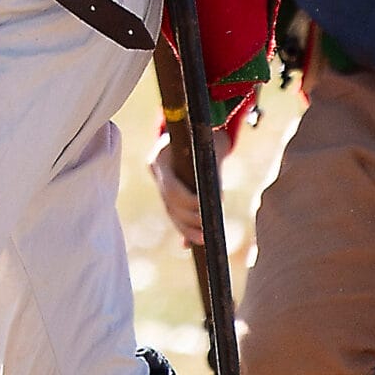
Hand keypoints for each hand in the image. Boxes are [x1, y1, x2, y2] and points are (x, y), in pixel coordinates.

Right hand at [147, 120, 237, 247]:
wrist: (194, 129)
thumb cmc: (205, 134)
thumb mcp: (210, 142)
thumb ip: (212, 167)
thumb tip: (217, 199)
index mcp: (160, 157)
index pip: (170, 188)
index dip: (188, 201)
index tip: (205, 208)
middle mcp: (156, 172)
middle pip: (169, 203)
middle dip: (189, 218)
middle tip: (206, 227)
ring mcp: (159, 183)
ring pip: (170, 212)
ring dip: (186, 228)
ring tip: (203, 239)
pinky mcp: (167, 193)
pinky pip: (174, 214)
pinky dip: (183, 230)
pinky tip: (188, 245)